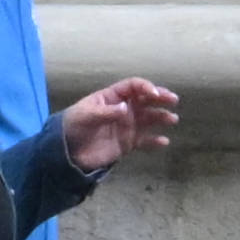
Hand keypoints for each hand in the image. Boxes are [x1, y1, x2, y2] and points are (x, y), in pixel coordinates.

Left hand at [55, 79, 178, 173]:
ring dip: (161, 117)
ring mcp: (127, 126)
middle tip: (173, 100)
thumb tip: (126, 108)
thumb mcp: (86, 115)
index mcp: (112, 97)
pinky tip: (164, 142)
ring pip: (149, 119)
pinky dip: (155, 141)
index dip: (145, 87)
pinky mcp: (127, 143)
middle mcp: (123, 109)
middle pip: (146, 100)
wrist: (67, 152)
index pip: (133, 87)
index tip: (154, 94)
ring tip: (172, 119)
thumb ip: (107, 112)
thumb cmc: (74, 126)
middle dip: (160, 98)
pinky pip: (145, 140)